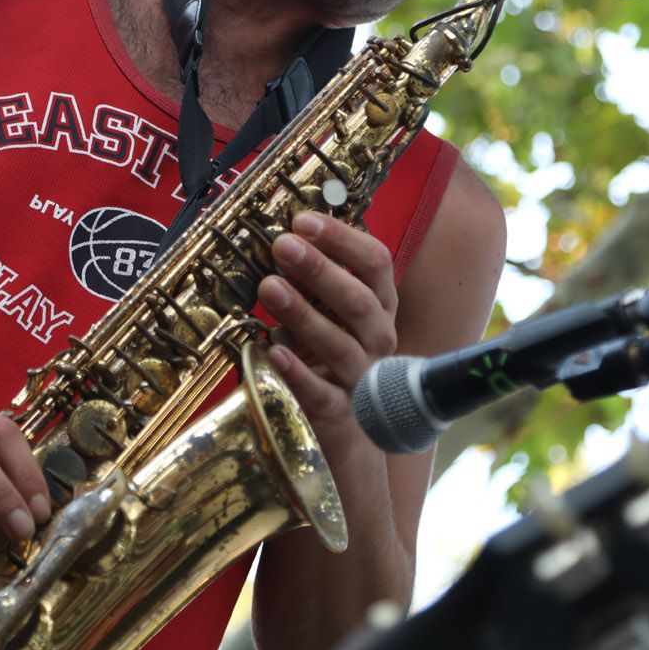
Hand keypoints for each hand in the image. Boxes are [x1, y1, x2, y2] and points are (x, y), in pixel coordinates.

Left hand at [258, 211, 399, 430]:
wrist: (346, 428)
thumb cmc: (331, 353)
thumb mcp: (330, 310)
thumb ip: (314, 277)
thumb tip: (281, 235)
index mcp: (379, 304)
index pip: (376, 263)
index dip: (342, 239)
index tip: (303, 220)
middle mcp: (378, 338)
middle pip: (359, 301)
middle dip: (320, 270)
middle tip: (281, 245)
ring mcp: (361, 377)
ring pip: (340, 345)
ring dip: (304, 314)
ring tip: (269, 287)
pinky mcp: (339, 413)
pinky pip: (321, 393)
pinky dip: (297, 372)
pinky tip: (271, 349)